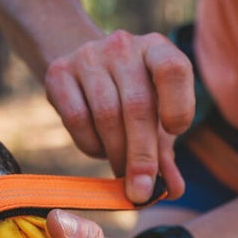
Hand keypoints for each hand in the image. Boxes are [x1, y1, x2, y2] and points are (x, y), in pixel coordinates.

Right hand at [44, 30, 193, 203]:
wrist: (88, 69)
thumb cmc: (132, 97)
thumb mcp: (155, 118)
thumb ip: (165, 153)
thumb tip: (172, 190)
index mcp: (157, 49)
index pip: (173, 69)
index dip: (178, 104)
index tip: (176, 132)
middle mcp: (124, 46)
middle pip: (137, 105)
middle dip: (141, 155)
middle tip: (141, 191)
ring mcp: (88, 56)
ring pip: (106, 115)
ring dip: (116, 154)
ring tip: (122, 174)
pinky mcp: (59, 72)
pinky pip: (76, 118)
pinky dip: (90, 144)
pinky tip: (99, 149)